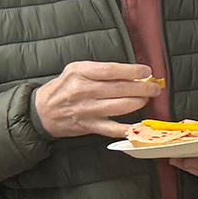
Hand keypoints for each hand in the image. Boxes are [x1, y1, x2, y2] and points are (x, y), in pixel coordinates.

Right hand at [33, 61, 158, 138]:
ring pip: (121, 107)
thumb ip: (100, 69)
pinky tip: (141, 125)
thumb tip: (131, 72)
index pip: (111, 70)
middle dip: (142, 88)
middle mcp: (83, 91)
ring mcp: (87, 110)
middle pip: (120, 89)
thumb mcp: (76, 69)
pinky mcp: (90, 126)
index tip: (146, 71)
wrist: (43, 111)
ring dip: (139, 102)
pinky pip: (114, 129)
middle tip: (154, 87)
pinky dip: (129, 128)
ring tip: (147, 99)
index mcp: (80, 72)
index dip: (132, 71)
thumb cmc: (64, 87)